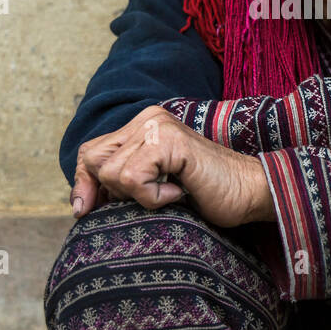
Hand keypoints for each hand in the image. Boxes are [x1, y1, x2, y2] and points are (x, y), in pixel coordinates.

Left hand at [69, 106, 273, 227]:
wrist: (250, 193)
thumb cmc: (206, 195)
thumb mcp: (152, 188)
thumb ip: (122, 183)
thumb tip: (80, 204)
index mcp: (142, 125)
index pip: (90, 152)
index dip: (83, 183)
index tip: (86, 211)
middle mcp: (148, 118)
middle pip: (94, 159)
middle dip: (106, 190)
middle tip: (145, 200)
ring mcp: (159, 126)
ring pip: (112, 173)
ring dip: (138, 196)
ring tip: (171, 192)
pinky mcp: (169, 141)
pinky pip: (133, 178)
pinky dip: (153, 197)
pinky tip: (179, 192)